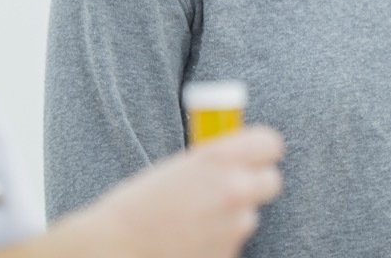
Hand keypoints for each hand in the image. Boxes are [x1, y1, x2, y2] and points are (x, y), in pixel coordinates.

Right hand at [65, 125, 283, 257]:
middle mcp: (235, 188)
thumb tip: (236, 160)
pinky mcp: (230, 254)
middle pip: (271, 181)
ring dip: (232, 216)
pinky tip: (189, 239)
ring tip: (193, 219)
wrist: (118, 247)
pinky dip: (218, 240)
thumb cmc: (137, 204)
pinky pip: (233, 241)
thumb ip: (212, 162)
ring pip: (249, 215)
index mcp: (219, 157)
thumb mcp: (177, 167)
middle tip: (231, 186)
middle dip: (255, 183)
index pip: (270, 144)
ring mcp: (236, 226)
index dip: (261, 150)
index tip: (253, 155)